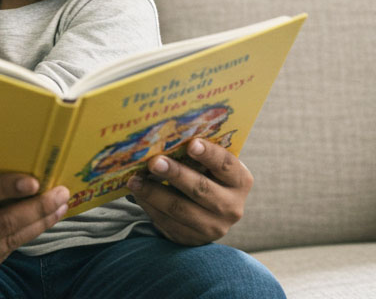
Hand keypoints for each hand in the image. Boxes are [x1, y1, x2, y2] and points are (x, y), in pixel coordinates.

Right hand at [0, 175, 68, 287]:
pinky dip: (15, 241)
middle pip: (2, 225)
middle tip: (61, 193)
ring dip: (36, 225)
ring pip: (7, 243)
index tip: (34, 179)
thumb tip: (6, 181)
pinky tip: (31, 227)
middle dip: (38, 209)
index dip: (7, 187)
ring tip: (57, 209)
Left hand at [127, 138, 250, 244]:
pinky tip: (137, 194)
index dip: (209, 154)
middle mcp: (232, 207)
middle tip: (153, 161)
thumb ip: (197, 154)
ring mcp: (213, 227)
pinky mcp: (192, 239)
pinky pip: (167, 222)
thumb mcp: (210, 166)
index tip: (191, 143)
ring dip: (153, 192)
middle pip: (201, 188)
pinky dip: (149, 206)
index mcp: (240, 181)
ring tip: (135, 179)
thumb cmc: (206, 176)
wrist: (207, 213)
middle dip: (175, 174)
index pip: (226, 165)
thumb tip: (165, 137)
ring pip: (180, 209)